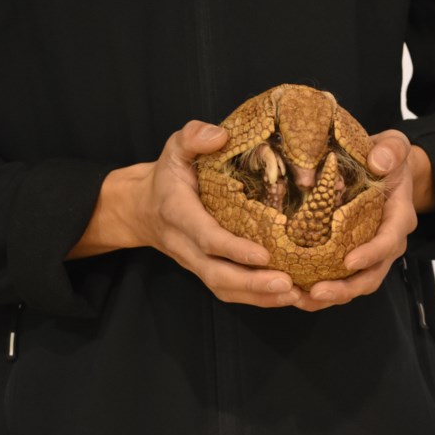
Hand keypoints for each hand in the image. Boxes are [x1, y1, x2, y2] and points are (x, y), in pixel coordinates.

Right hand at [70, 120, 303, 307]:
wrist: (141, 207)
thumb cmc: (167, 175)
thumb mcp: (173, 148)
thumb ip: (192, 137)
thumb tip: (220, 135)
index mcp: (178, 214)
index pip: (206, 237)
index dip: (232, 249)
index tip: (263, 255)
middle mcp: (186, 245)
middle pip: (216, 273)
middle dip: (251, 283)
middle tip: (287, 285)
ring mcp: (195, 262)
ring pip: (224, 288)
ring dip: (258, 297)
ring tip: (293, 295)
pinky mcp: (207, 270)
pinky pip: (229, 291)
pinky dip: (257, 299)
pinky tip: (286, 296)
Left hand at [294, 130, 424, 310]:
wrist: (388, 170)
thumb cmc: (388, 158)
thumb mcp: (394, 145)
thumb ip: (391, 150)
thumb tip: (379, 162)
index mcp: (399, 217)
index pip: (389, 240)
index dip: (371, 254)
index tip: (348, 261)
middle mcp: (388, 242)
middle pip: (372, 275)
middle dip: (346, 289)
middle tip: (317, 292)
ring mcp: (371, 253)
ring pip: (356, 284)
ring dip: (331, 297)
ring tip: (301, 301)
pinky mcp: (353, 256)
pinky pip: (342, 280)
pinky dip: (322, 291)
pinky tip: (296, 294)